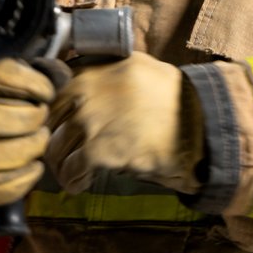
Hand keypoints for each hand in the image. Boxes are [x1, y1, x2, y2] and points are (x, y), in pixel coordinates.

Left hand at [44, 54, 201, 193]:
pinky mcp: (98, 149)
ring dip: (61, 163)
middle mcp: (87, 88)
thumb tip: (81, 86)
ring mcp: (90, 119)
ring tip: (70, 173)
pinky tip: (79, 184)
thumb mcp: (139, 69)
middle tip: (63, 154)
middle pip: (51, 119)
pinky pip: (71, 169)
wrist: (200, 124)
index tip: (60, 127)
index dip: (56, 113)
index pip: (55, 91)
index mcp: (95, 67)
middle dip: (55, 139)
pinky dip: (73, 180)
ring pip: (57, 146)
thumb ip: (107, 73)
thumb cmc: (177, 100)